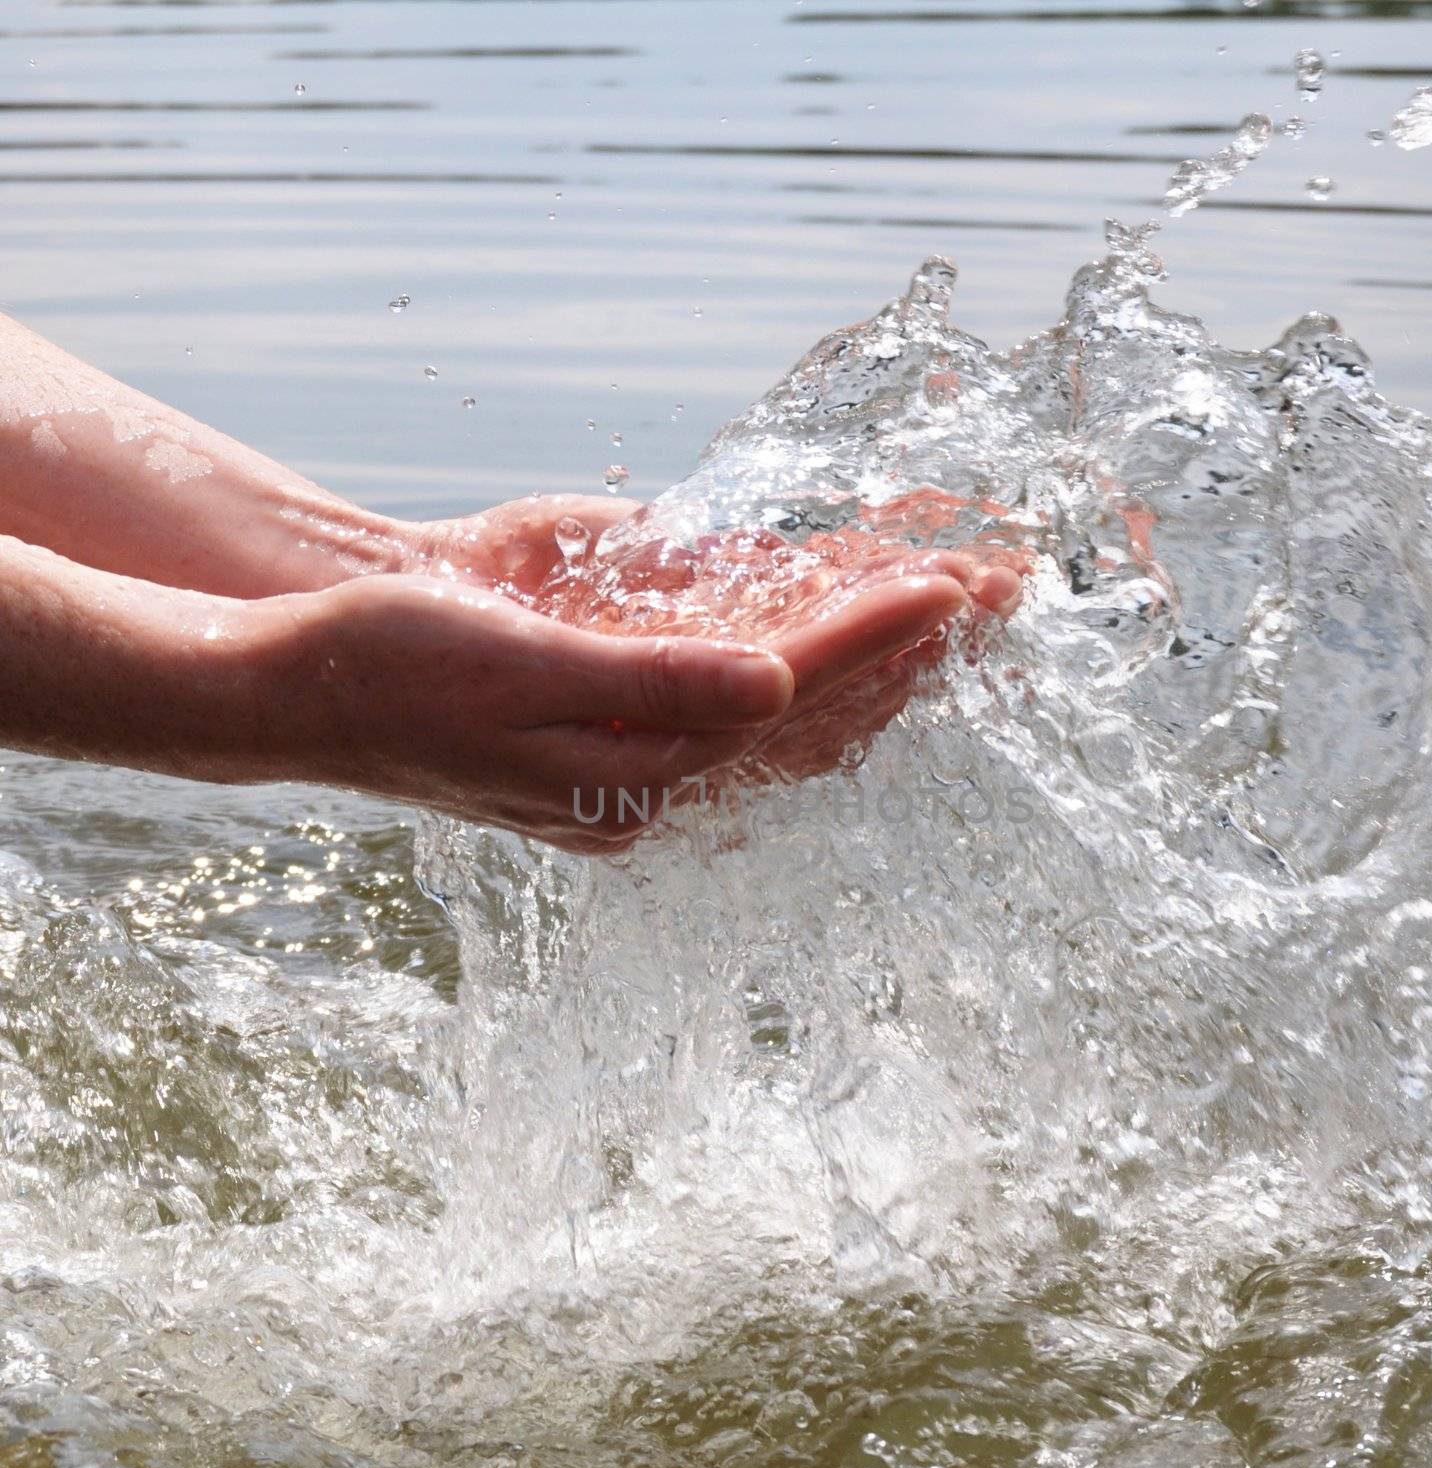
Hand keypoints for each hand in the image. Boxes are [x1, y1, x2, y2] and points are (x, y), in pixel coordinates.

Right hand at [413, 490, 1028, 788]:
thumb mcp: (516, 667)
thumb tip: (774, 685)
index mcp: (627, 770)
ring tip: (956, 628)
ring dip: (875, 675)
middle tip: (1001, 600)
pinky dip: (808, 686)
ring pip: (786, 731)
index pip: (782, 696)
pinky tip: (846, 669)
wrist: (301, 689)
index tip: (953, 588)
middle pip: (808, 722)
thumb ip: (653, 682)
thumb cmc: (390, 666)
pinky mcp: (613, 751)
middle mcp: (646, 785)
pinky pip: (739, 725)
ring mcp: (632, 775)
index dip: (870, 637)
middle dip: (906, 657)